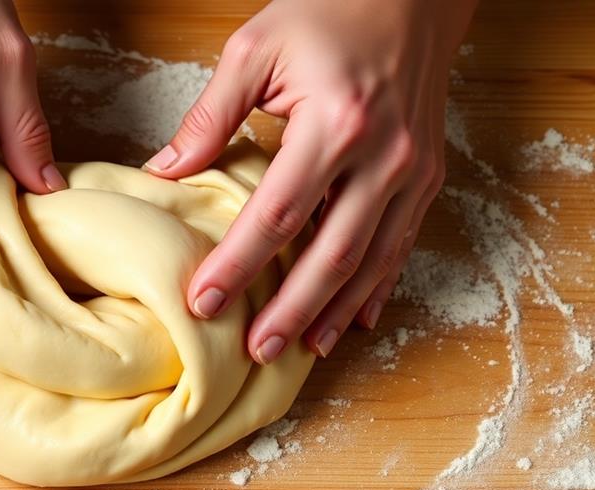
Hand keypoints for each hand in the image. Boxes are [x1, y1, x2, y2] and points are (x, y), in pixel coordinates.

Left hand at [145, 0, 475, 362]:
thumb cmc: (330, 12)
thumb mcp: (255, 50)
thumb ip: (210, 117)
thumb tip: (165, 173)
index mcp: (334, 124)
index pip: (275, 215)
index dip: (238, 265)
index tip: (204, 302)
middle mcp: (384, 156)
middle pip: (331, 254)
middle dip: (290, 311)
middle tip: (255, 350)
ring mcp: (413, 171)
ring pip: (372, 261)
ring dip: (335, 311)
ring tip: (301, 350)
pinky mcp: (428, 176)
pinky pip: (402, 245)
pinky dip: (377, 287)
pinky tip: (356, 320)